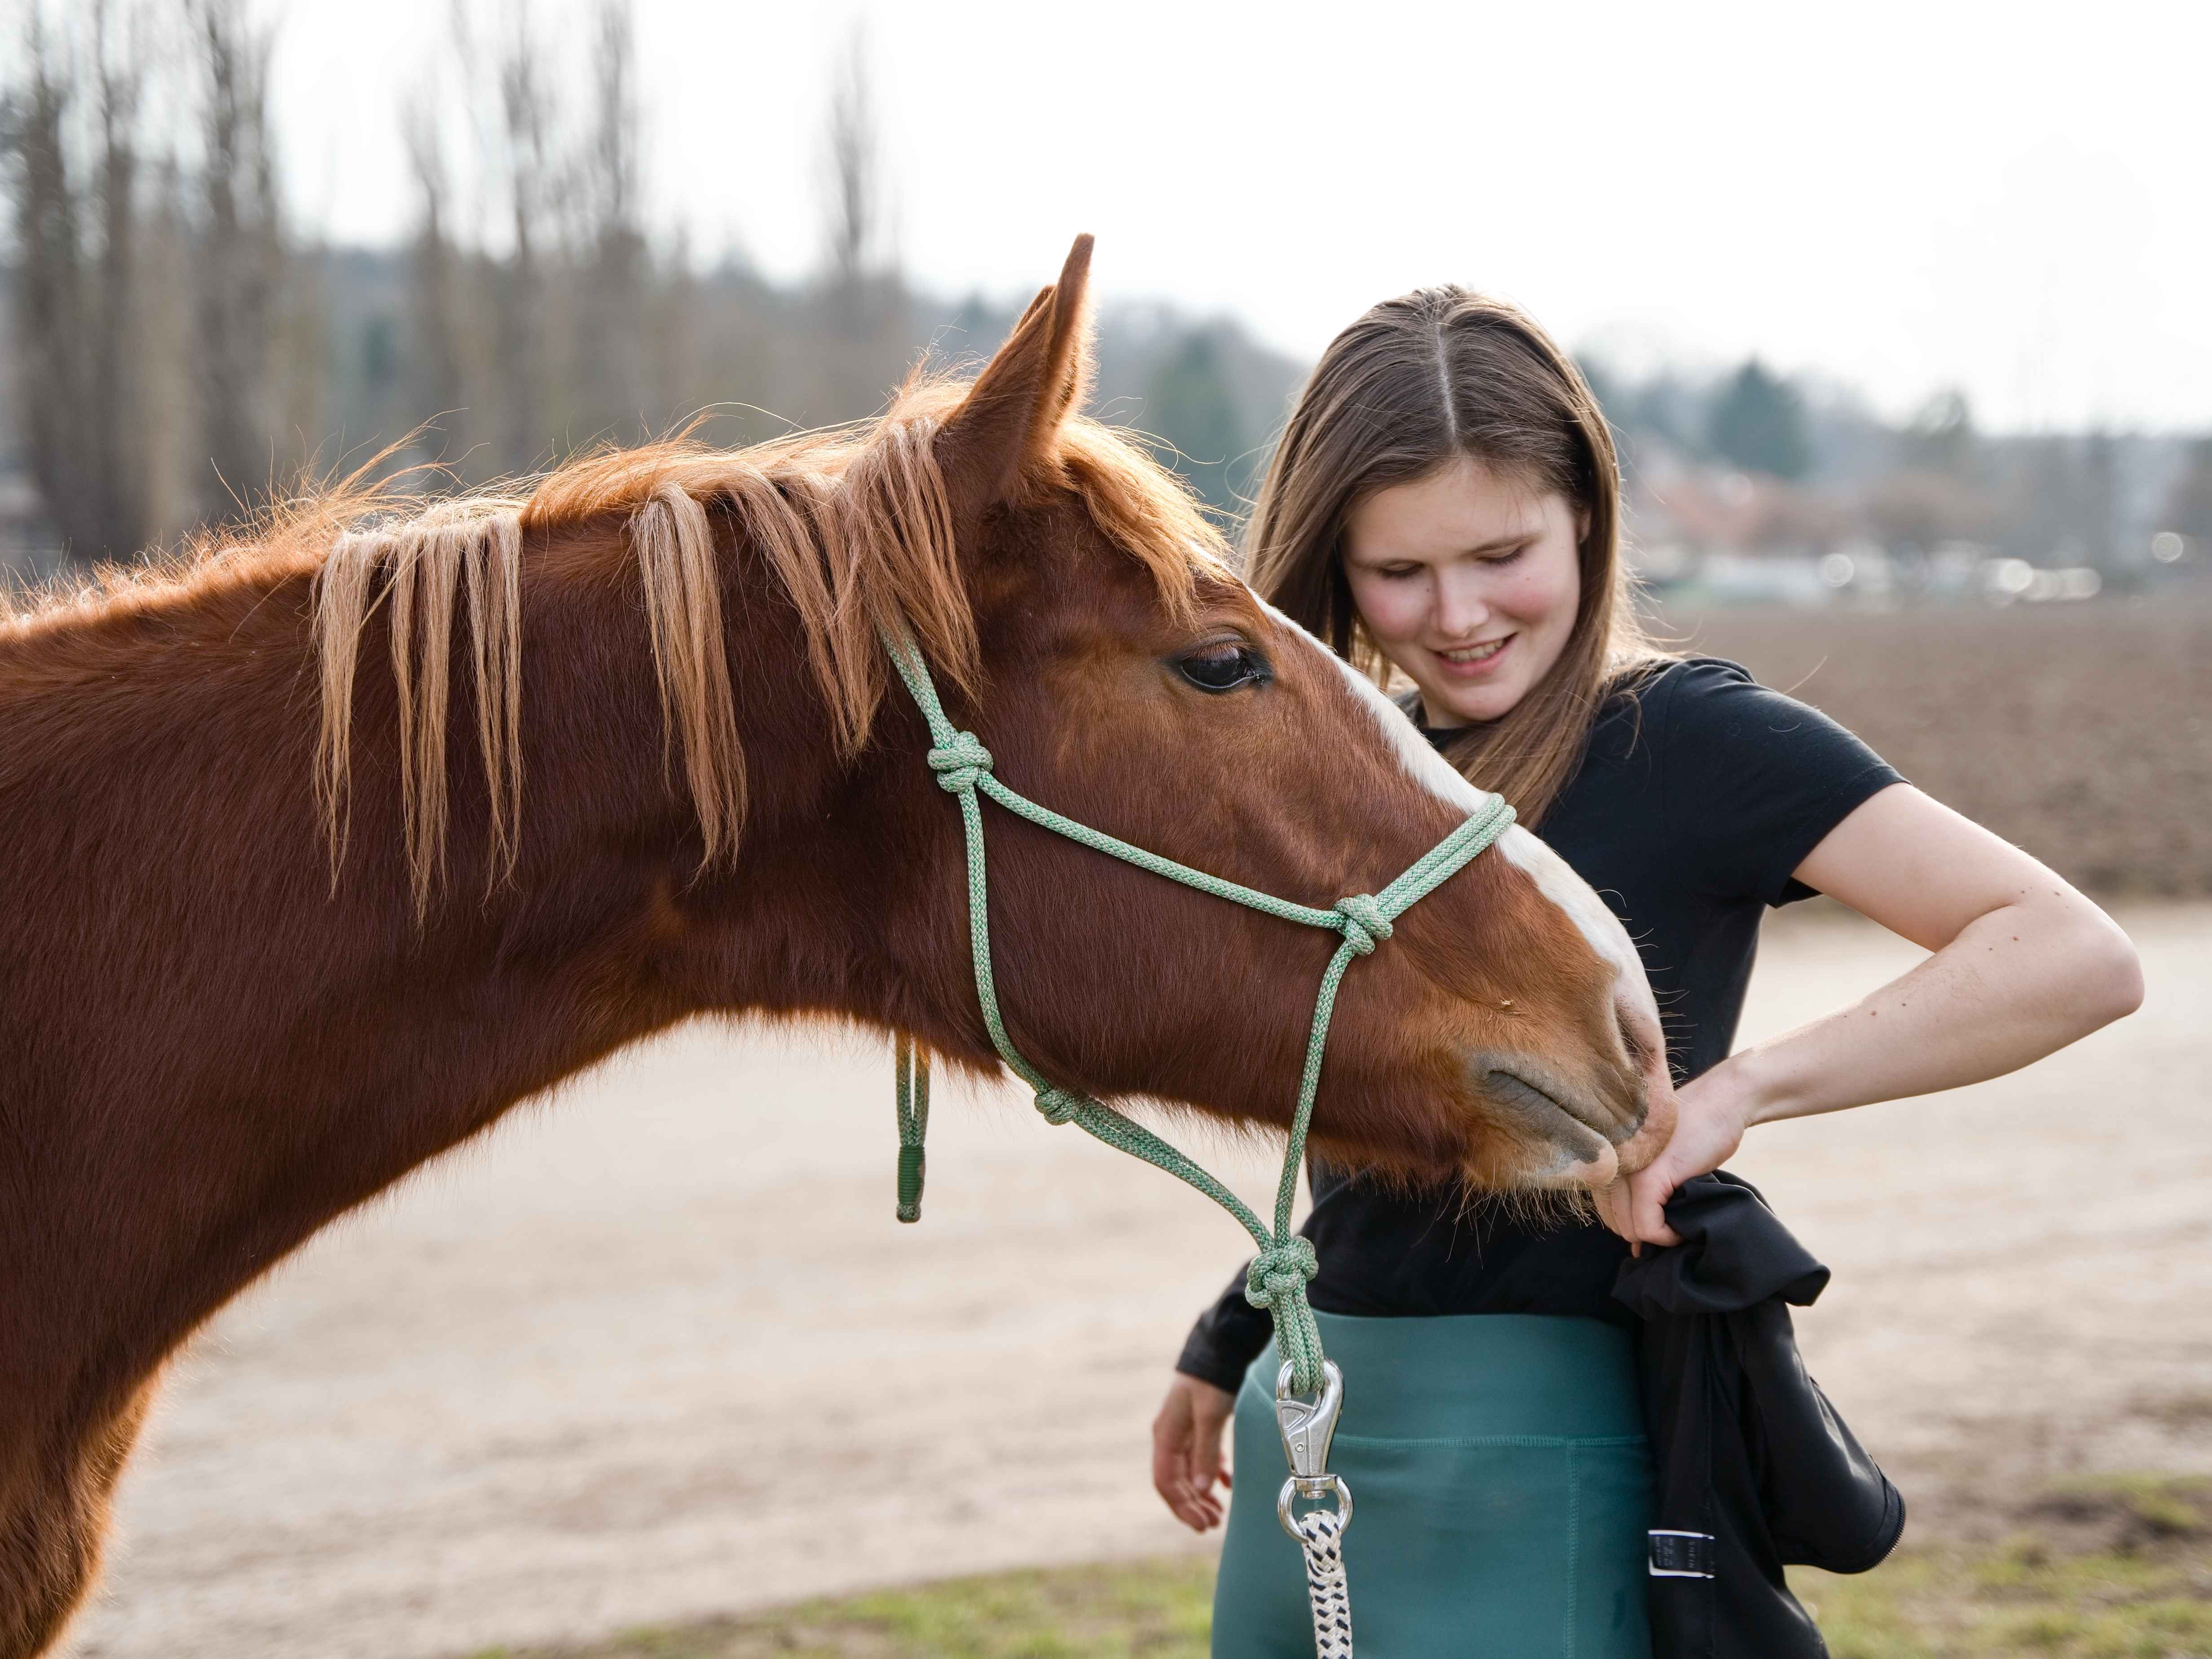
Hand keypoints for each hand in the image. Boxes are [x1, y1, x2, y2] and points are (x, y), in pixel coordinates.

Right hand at [1151, 1373, 1234, 1530]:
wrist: (1221, 1348)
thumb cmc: (1212, 1380)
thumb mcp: (1209, 1416)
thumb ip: (1206, 1452)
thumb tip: (1204, 1490)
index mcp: (1165, 1434)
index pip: (1165, 1481)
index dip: (1181, 1506)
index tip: (1201, 1524)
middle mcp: (1170, 1436)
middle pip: (1176, 1481)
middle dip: (1192, 1506)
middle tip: (1213, 1525)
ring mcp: (1184, 1433)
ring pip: (1189, 1473)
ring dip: (1202, 1495)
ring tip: (1219, 1514)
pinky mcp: (1199, 1428)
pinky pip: (1201, 1460)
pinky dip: (1213, 1475)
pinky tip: (1226, 1486)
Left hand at [1599, 1060, 1758, 1248]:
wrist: (1723, 1102)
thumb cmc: (1695, 1132)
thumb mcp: (1657, 1162)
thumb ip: (1638, 1194)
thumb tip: (1634, 1247)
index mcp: (1608, 1156)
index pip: (1606, 1212)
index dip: (1633, 1224)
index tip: (1659, 1221)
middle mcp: (1611, 1161)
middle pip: (1616, 1223)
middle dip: (1645, 1231)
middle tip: (1673, 1221)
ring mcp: (1628, 1169)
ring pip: (1630, 1228)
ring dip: (1658, 1235)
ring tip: (1680, 1219)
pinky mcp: (1649, 1176)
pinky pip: (1648, 1226)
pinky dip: (1668, 1235)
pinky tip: (1684, 1223)